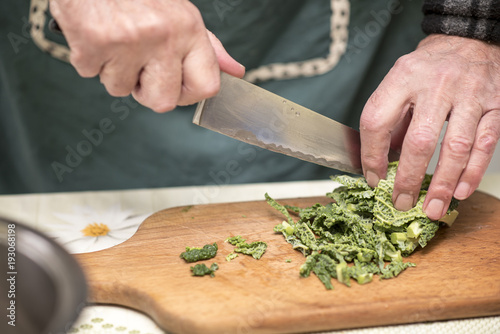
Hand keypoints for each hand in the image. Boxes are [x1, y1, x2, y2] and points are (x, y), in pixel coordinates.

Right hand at [49, 0, 244, 111]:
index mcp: (189, 28)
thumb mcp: (179, 13)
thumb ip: (207, 48)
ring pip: (121, 90)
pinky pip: (91, 74)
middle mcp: (164, 35)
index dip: (187, 94)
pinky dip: (88, 58)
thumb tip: (235, 71)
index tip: (174, 85)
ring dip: (113, 71)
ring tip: (113, 38)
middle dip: (146, 91)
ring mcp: (128, 41)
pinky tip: (94, 32)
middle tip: (136, 63)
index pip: (207, 86)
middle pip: (164, 102)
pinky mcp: (93, 43)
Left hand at [359, 34, 499, 219]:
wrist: (468, 41)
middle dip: (408, 178)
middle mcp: (436, 85)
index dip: (371, 155)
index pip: (376, 121)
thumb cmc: (427, 69)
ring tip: (431, 208)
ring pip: (457, 146)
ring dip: (443, 183)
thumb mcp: (399, 83)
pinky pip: (485, 143)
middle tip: (401, 202)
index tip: (373, 178)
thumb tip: (378, 165)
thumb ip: (390, 121)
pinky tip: (460, 192)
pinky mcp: (496, 104)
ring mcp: (470, 94)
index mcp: (403, 77)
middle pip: (419, 140)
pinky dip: (473, 172)